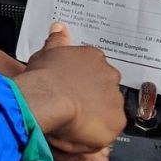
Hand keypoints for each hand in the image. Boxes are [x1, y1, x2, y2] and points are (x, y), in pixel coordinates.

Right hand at [13, 23, 124, 153]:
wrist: (47, 97)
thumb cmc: (44, 77)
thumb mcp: (47, 52)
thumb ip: (57, 39)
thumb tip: (59, 27)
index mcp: (94, 58)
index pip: (95, 70)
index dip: (82, 83)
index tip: (73, 89)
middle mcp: (109, 75)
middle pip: (104, 90)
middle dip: (92, 98)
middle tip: (73, 107)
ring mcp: (114, 98)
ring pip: (108, 110)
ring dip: (95, 116)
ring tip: (74, 122)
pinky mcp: (116, 120)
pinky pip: (109, 129)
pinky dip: (97, 133)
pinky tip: (80, 132)